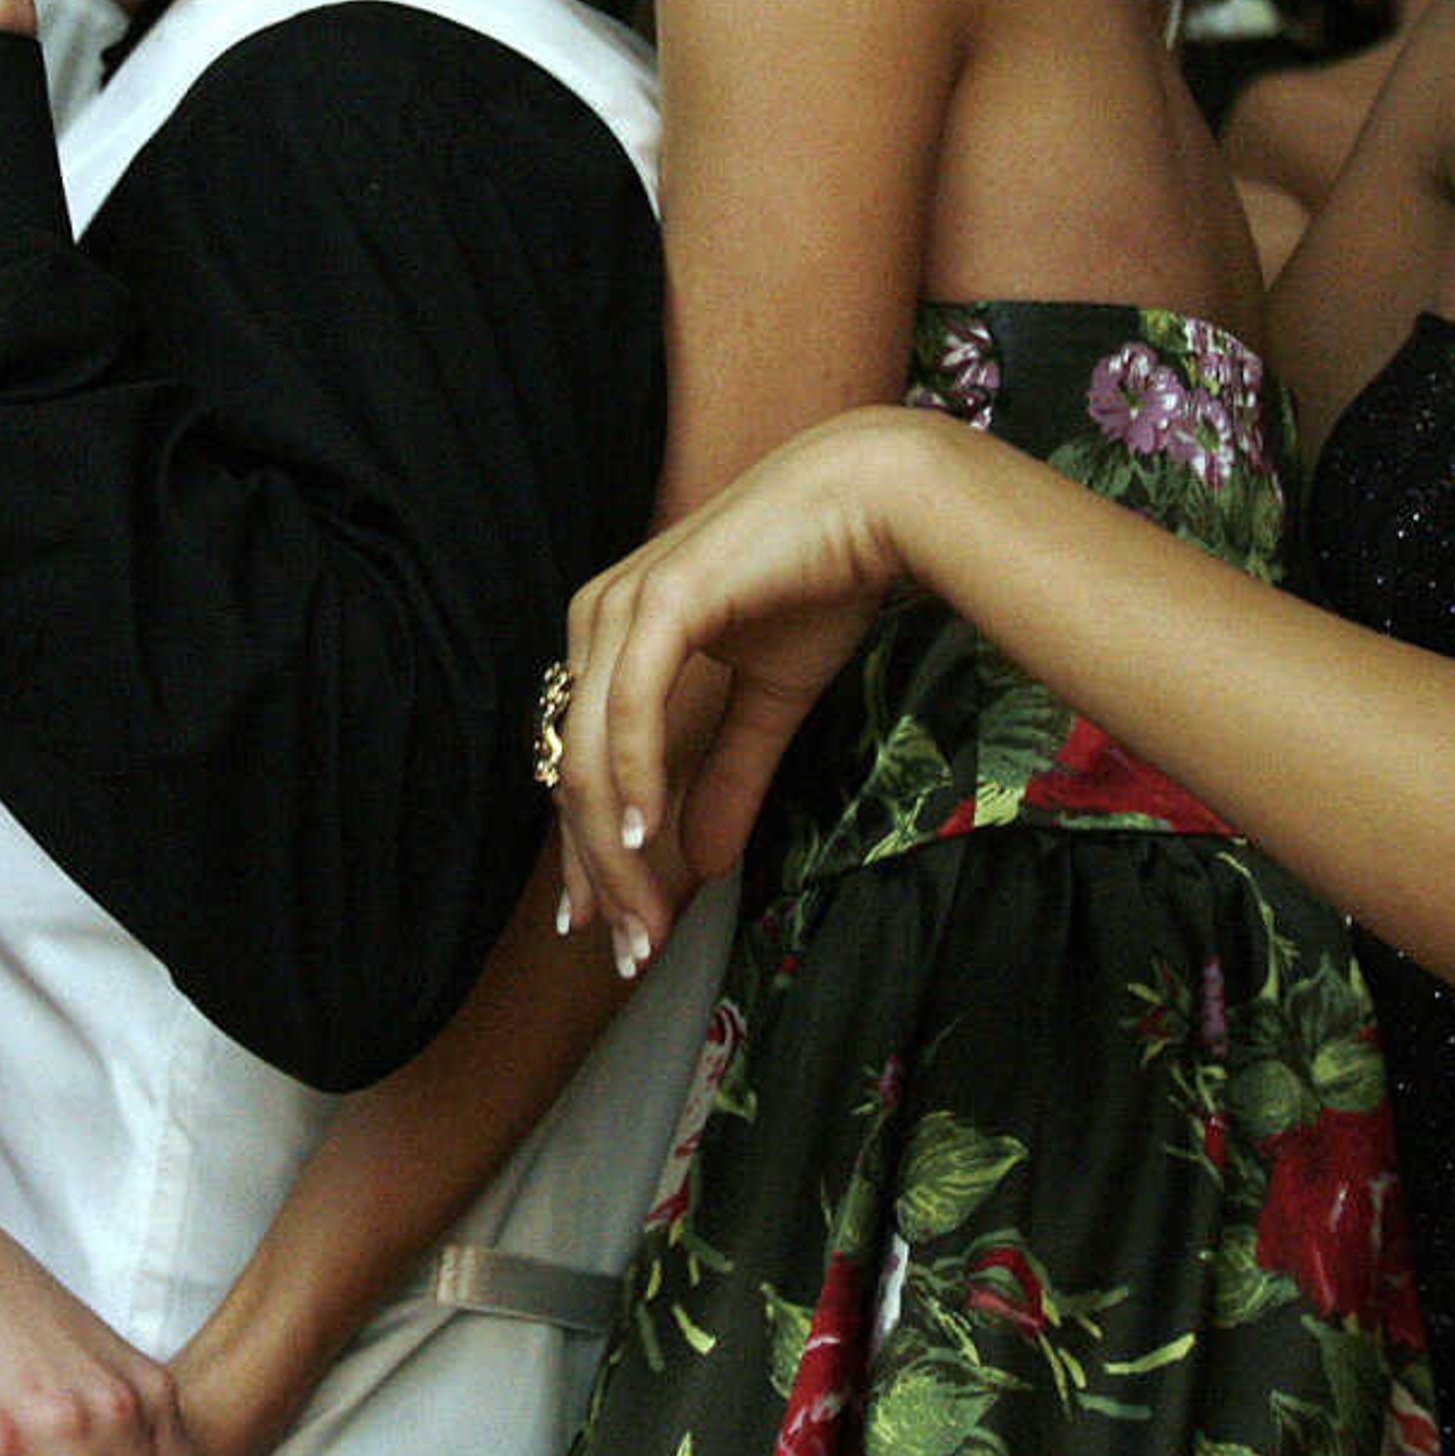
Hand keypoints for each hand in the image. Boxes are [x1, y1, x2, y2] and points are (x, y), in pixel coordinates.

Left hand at [555, 404, 946, 951]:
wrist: (877, 501)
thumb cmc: (824, 578)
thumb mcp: (770, 699)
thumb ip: (728, 773)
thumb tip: (700, 861)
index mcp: (613, 634)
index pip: (584, 762)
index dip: (592, 854)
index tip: (617, 933)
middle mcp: (600, 618)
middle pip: (577, 769)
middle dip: (600, 872)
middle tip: (628, 954)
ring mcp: (624, 605)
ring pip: (596, 751)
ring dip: (615, 849)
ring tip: (644, 925)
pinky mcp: (662, 599)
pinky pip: (632, 707)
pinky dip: (637, 777)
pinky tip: (650, 841)